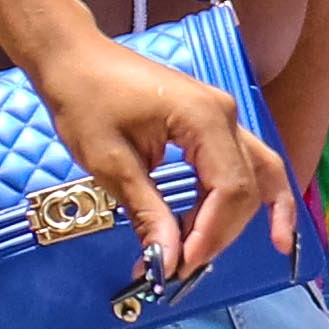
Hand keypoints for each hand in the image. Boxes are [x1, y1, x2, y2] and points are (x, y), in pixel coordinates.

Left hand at [22, 29, 285, 279]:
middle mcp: (225, 115)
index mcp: (205, 118)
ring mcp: (221, 117)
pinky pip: (239, 166)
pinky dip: (233, 201)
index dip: (211, 235)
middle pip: (248, 187)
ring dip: (233, 222)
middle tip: (181, 268)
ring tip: (200, 257)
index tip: (180, 267)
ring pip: (255, 177)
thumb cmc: (86, 102)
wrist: (74, 59)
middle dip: (220, 234)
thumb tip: (169, 264)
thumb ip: (148, 213)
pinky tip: (226, 230)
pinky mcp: (210, 123)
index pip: (232, 189)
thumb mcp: (112, 164)